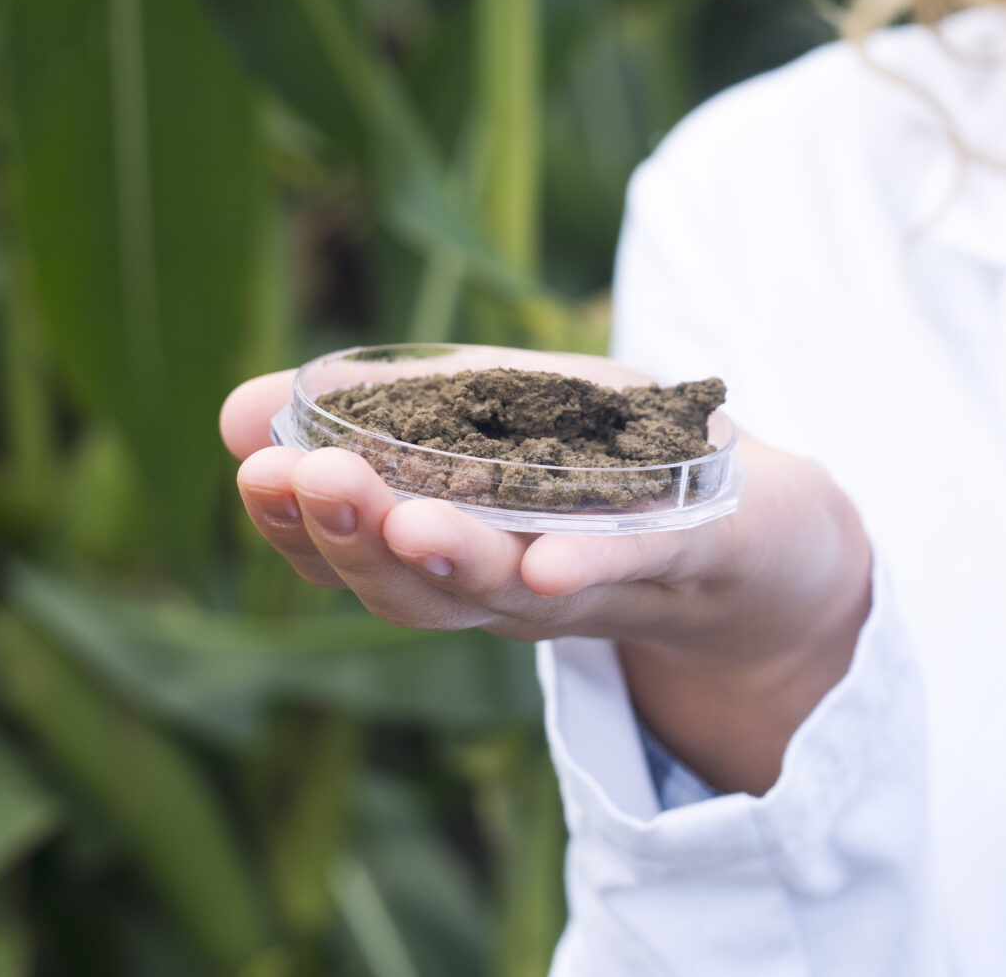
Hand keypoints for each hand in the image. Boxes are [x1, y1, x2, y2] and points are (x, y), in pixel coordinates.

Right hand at [221, 351, 870, 793]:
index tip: (252, 469)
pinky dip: (592, 573)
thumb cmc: (615, 465)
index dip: (295, 521)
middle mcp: (512, 588)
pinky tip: (548, 562)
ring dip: (451, 560)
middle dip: (352, 536)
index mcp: (454, 548)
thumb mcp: (493, 413)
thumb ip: (382, 412)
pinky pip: (634, 574)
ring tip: (403, 520)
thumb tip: (232, 413)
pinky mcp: (694, 560)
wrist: (773, 532)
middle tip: (300, 482)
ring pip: (507, 591)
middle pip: (413, 586)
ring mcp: (600, 587)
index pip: (350, 553)